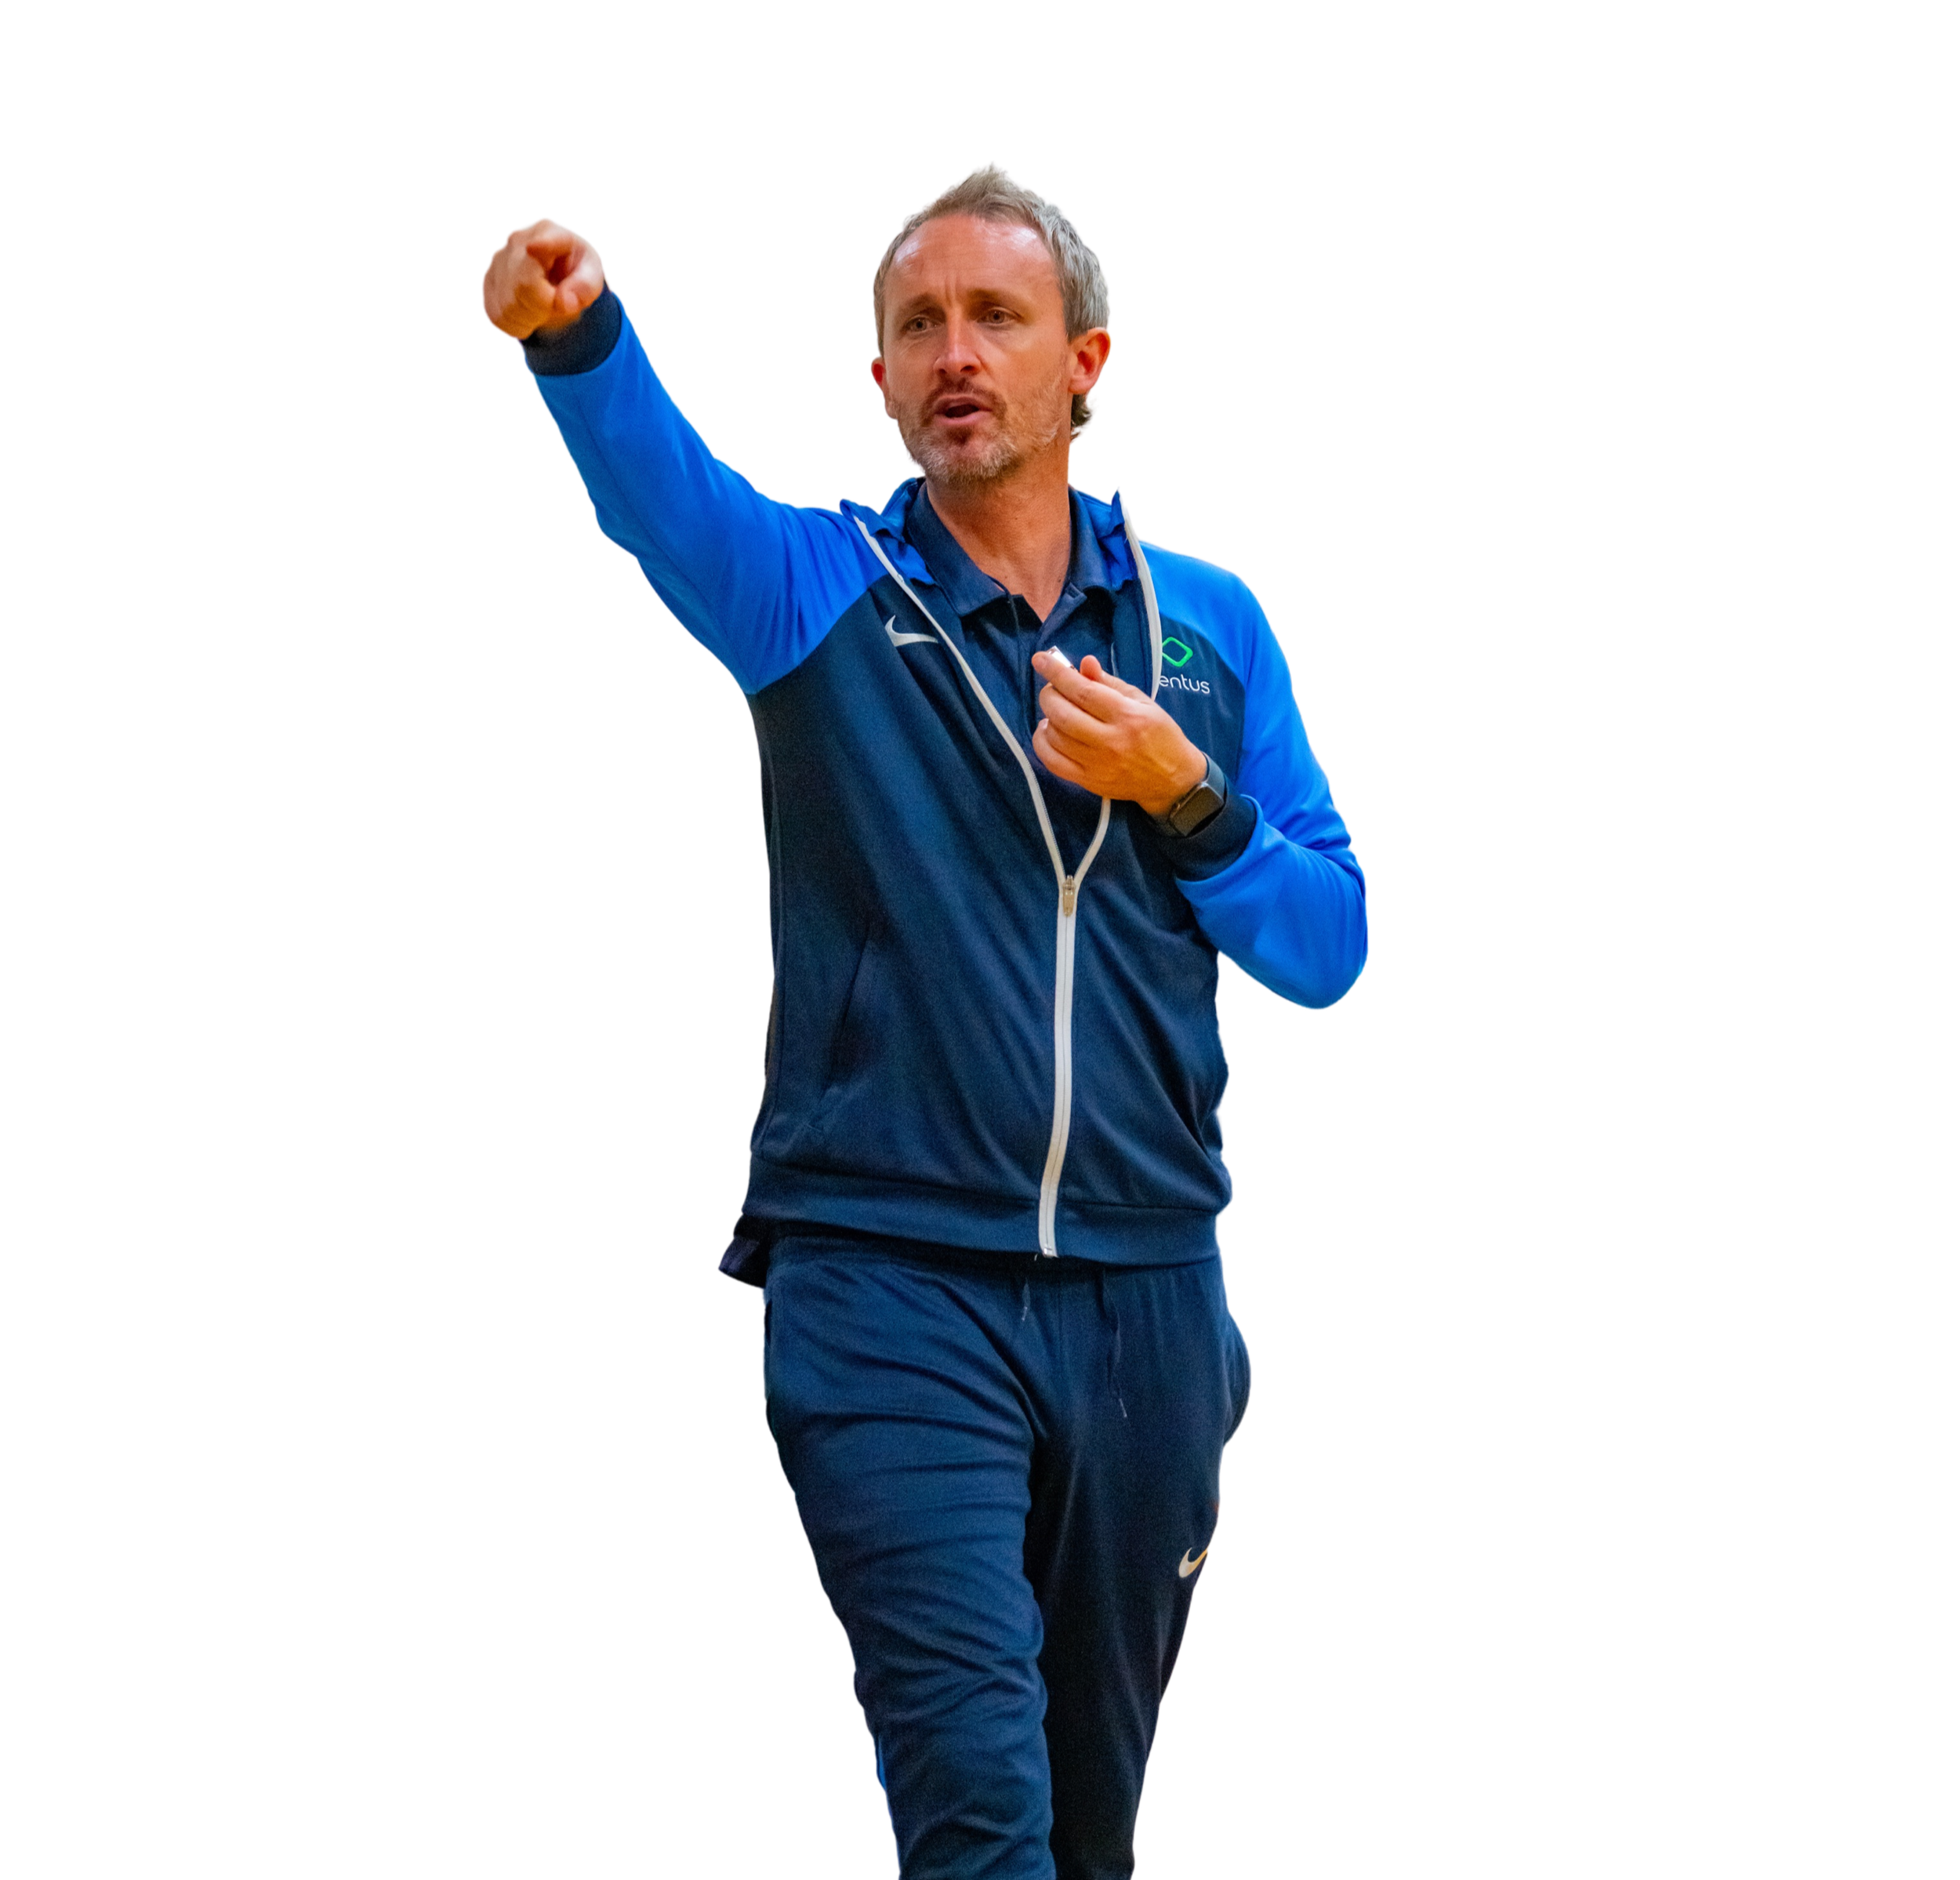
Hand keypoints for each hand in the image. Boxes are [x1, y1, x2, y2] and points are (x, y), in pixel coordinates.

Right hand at [482, 217, 607, 341]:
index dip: (538, 248)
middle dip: (544, 307)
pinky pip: (498, 316)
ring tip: (544, 309)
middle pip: (523, 286)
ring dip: (532, 319)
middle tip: (556, 305)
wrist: (557, 275)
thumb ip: (585, 286)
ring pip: (508, 305)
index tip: (532, 248)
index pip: (541, 246)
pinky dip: (517, 325)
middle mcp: (517, 239)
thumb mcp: (592, 275)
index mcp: (547, 230)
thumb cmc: (578, 271)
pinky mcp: (488, 280)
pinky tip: (528, 314)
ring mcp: (498, 259)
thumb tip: (564, 302)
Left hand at [1031, 650, 1206, 816]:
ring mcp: (1098, 765)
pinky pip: (1053, 763)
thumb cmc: (1160, 735)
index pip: (1083, 691)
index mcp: (1127, 716)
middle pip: (1063, 714)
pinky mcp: (1089, 782)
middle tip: (1053, 689)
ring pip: (1055, 737)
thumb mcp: (1142, 701)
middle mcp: (1111, 741)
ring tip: (1056, 711)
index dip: (1057, 673)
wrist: (1173, 779)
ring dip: (1047, 718)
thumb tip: (1084, 663)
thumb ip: (1110, 683)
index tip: (1040, 660)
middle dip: (1049, 695)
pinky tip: (1049, 732)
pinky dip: (1043, 744)